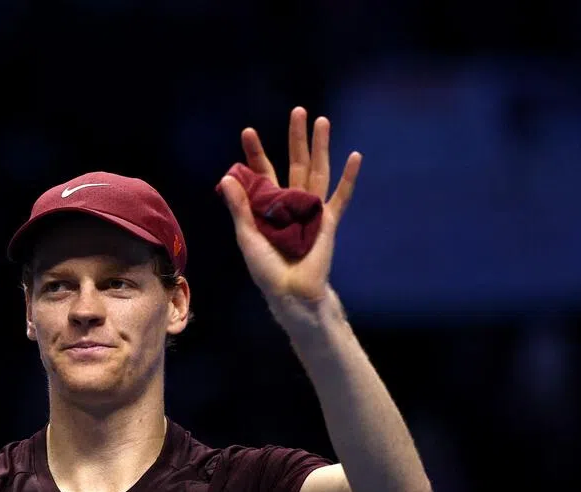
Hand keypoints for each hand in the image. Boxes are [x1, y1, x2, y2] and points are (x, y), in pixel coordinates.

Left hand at [217, 106, 360, 305]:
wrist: (291, 291)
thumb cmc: (266, 267)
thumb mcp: (246, 235)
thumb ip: (239, 207)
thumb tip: (226, 176)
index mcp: (268, 205)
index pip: (262, 171)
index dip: (256, 152)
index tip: (248, 131)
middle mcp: (291, 202)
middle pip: (295, 163)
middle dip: (296, 138)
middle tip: (298, 110)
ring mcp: (312, 209)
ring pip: (318, 171)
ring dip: (321, 147)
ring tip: (322, 121)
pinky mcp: (329, 220)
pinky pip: (341, 196)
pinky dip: (349, 178)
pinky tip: (355, 156)